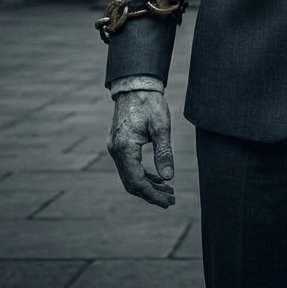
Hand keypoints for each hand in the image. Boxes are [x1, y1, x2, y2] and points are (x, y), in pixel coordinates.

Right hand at [107, 90, 175, 208]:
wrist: (136, 85)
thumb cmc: (150, 103)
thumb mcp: (161, 126)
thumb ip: (164, 152)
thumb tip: (169, 178)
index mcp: (125, 147)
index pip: (136, 180)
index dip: (152, 194)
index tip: (167, 202)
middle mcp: (116, 150)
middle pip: (131, 182)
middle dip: (151, 193)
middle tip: (171, 200)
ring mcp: (116, 148)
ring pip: (130, 176)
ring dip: (148, 185)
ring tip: (168, 192)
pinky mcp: (120, 144)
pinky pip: (130, 166)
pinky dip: (144, 174)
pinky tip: (159, 178)